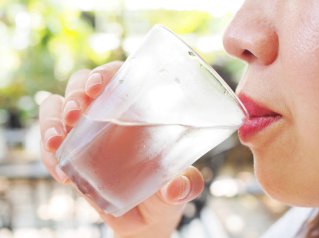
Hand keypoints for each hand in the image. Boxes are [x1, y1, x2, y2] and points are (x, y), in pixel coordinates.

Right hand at [39, 61, 204, 237]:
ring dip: (51, 120)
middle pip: (80, 85)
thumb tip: (176, 189)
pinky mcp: (71, 154)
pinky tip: (61, 172)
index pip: (118, 76)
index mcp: (137, 109)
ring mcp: (86, 133)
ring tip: (58, 142)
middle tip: (76, 115)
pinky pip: (49, 145)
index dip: (104, 73)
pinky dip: (47, 154)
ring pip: (56, 108)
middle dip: (73, 94)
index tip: (96, 87)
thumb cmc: (165, 192)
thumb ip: (186, 185)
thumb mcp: (180, 187)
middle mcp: (108, 115)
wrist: (144, 220)